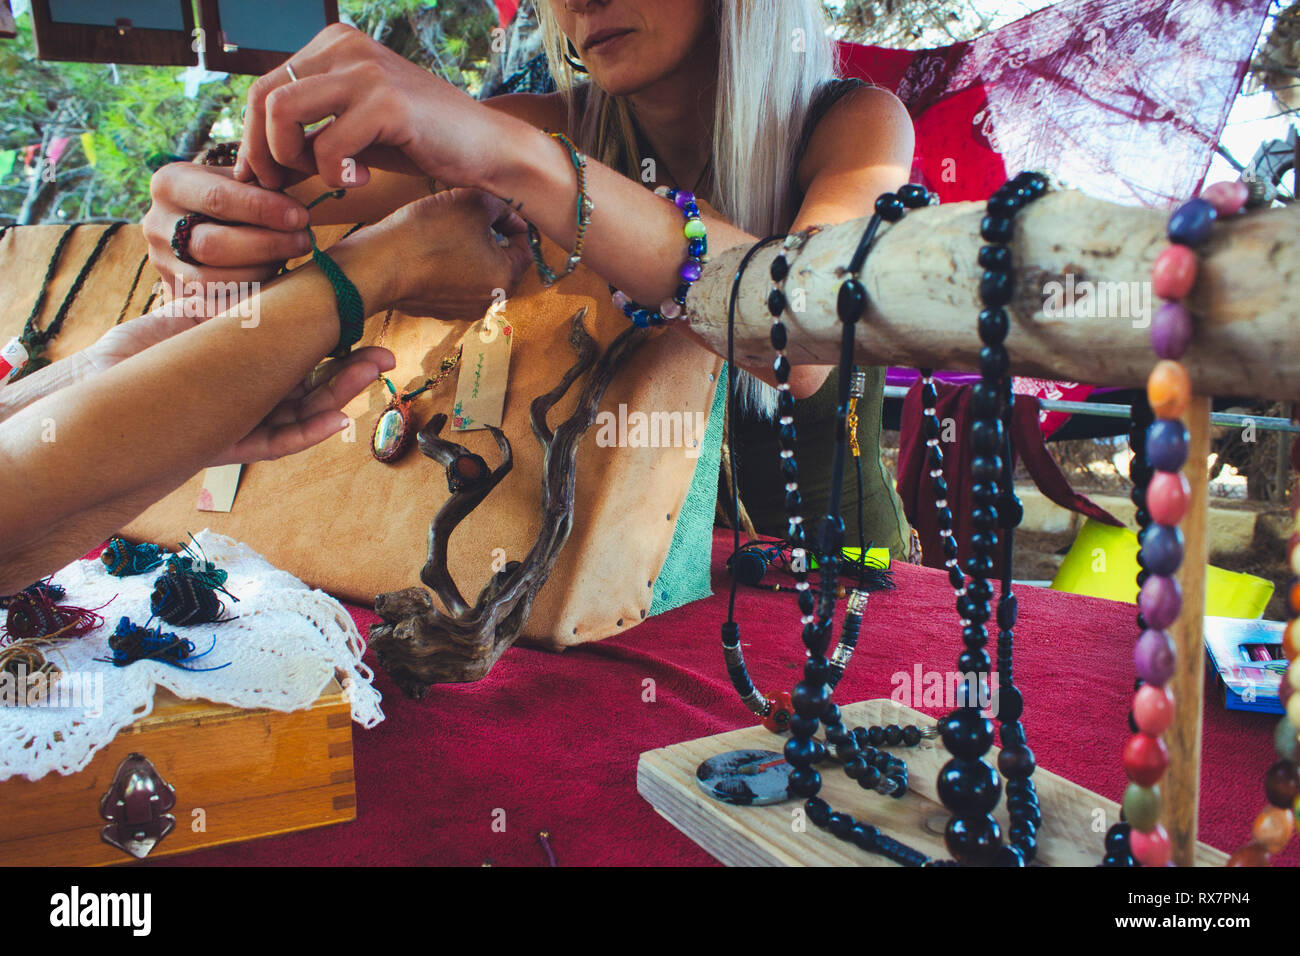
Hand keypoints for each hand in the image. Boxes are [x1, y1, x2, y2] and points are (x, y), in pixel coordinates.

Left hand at [88, 299, 394, 465]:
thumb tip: (273, 290)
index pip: (303, 360)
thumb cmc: (133, 359)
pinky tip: (337, 420)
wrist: (90, 393)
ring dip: (340, 398)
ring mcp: (242, 422)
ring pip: (303, 414)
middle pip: (313, 388)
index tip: (368, 335)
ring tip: (371, 375)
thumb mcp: (189, 323)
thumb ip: (231, 315)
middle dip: (352, 374)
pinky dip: (307, 434)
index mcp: (245, 369)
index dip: (338, 351)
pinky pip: (276, 441)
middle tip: (385, 357)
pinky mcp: (228, 446)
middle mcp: (250, 397)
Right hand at [142, 162, 311, 289]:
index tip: (300, 217)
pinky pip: (214, 305)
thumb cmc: (233, 196)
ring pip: (213, 280)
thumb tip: (293, 210)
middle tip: (304, 241)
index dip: (263, 210)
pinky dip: (248, 296)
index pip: (217, 198)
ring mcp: (163, 262)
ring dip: (260, 271)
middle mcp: (157, 224)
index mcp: (169, 184)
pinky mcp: (175, 293)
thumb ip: (259, 183)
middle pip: (212, 244)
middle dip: (266, 245)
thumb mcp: (237, 178)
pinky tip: (275, 284)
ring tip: (290, 258)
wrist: (199, 223)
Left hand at [234, 23, 513, 192]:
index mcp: (335, 44)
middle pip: (263, 96)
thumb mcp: (355, 130)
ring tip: (329, 175)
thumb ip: (310, 133)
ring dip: (292, 157)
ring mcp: (366, 71)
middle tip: (286, 185)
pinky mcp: (386, 103)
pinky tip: (361, 178)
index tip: (269, 176)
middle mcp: (346, 46)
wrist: (486, 148)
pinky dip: (335, 173)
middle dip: (263, 151)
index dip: (255, 138)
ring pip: (281, 112)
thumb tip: (254, 163)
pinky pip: (328, 144)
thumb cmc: (421, 141)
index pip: (264, 86)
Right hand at [350, 188, 531, 321]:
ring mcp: (462, 309)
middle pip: (502, 260)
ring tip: (448, 228)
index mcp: (506, 280)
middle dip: (490, 235)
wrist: (379, 265)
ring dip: (469, 249)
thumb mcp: (474, 202)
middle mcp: (489, 302)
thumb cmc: (428, 235)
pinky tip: (431, 247)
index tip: (496, 207)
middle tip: (471, 214)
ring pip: (476, 270)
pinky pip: (453, 281)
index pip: (526, 246)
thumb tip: (506, 210)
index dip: (514, 221)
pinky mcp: (437, 308)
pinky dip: (448, 264)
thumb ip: (501, 203)